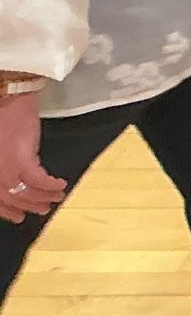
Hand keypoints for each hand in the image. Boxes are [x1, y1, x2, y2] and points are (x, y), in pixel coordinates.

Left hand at [0, 92, 65, 224]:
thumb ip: (3, 163)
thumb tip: (14, 179)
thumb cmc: (1, 117)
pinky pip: (38, 179)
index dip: (6, 211)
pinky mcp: (21, 158)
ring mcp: (5, 167)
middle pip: (10, 198)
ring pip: (24, 192)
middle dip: (27, 207)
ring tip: (57, 198)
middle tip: (43, 210)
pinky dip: (50, 185)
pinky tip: (61, 185)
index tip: (18, 217)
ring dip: (43, 197)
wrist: (8, 98)